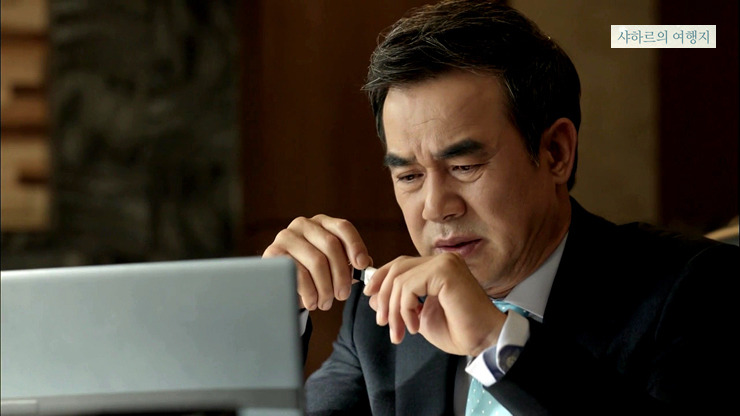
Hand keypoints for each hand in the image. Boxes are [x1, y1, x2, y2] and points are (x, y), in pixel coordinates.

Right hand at [263, 215, 371, 310]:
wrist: (280, 284)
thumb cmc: (312, 274)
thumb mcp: (332, 266)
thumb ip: (351, 264)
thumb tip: (367, 267)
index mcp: (322, 223)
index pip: (343, 227)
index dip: (356, 246)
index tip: (362, 266)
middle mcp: (303, 224)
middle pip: (331, 245)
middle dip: (341, 274)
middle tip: (343, 295)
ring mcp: (286, 237)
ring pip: (317, 261)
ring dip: (325, 287)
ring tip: (326, 303)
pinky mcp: (273, 253)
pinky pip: (298, 273)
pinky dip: (309, 291)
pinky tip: (312, 302)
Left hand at [363, 253, 505, 355]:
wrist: (483, 341)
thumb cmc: (459, 331)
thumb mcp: (419, 315)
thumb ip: (400, 302)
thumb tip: (373, 295)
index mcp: (438, 268)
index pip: (401, 263)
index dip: (381, 277)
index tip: (369, 296)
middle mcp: (442, 260)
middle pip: (397, 268)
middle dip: (383, 297)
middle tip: (383, 322)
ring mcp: (445, 263)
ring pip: (400, 280)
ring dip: (394, 310)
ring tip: (400, 332)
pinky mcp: (445, 271)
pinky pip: (409, 286)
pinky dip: (405, 309)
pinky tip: (415, 326)